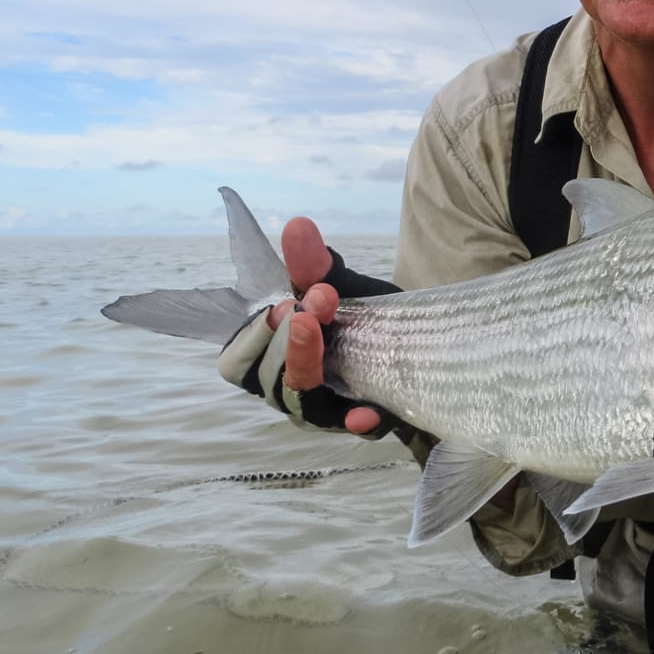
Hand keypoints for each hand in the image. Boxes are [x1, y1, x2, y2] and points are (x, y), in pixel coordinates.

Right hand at [217, 217, 391, 435]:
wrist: (417, 340)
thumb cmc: (360, 316)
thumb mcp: (340, 286)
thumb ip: (315, 265)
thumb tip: (298, 225)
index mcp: (269, 358)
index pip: (236, 361)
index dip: (253, 336)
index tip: (283, 303)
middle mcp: (288, 389)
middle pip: (267, 381)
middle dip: (285, 342)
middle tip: (308, 308)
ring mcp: (323, 411)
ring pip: (303, 403)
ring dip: (307, 366)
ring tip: (319, 334)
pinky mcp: (360, 422)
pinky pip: (353, 427)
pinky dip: (356, 420)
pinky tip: (364, 412)